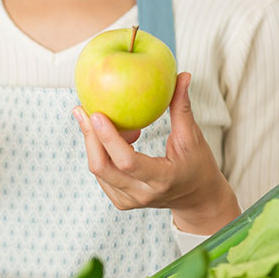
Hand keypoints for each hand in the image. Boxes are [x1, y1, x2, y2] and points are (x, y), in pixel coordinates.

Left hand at [73, 72, 240, 235]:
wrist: (196, 197)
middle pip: (103, 167)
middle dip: (89, 136)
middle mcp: (142, 194)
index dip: (109, 138)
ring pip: (98, 170)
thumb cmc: (197, 165)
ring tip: (99, 118)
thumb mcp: (193, 138)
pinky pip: (102, 174)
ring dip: (95, 142)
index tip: (96, 113)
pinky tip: (108, 134)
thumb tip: (182, 76)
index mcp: (162, 179)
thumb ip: (183, 108)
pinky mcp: (120, 200)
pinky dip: (101, 152)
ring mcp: (128, 201)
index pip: (127, 162)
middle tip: (81, 109)